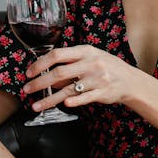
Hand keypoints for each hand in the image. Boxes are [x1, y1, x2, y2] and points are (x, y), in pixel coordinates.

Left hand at [23, 44, 138, 110]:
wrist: (130, 80)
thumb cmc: (106, 67)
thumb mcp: (89, 59)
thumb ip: (69, 66)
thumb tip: (46, 76)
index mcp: (85, 52)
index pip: (57, 55)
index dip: (40, 64)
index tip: (29, 72)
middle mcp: (90, 64)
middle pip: (59, 73)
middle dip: (39, 83)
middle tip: (27, 89)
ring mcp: (97, 78)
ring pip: (68, 89)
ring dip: (49, 99)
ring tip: (36, 105)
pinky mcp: (102, 93)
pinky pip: (84, 98)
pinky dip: (73, 101)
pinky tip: (64, 104)